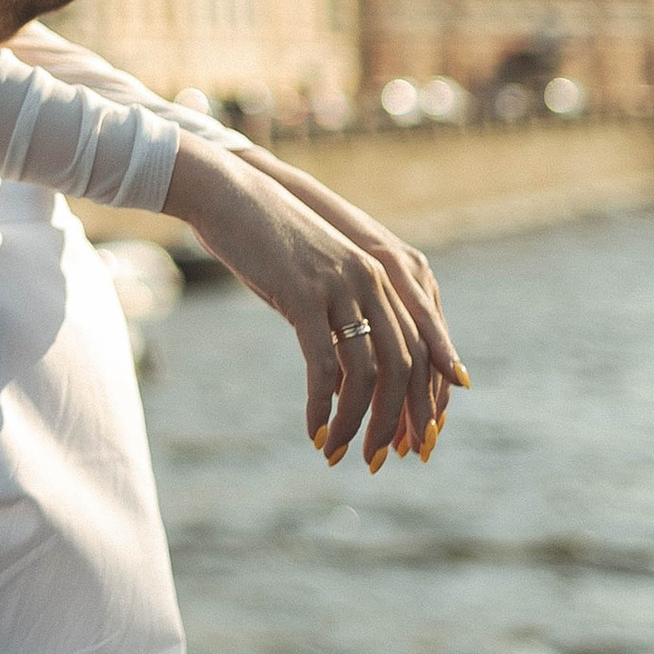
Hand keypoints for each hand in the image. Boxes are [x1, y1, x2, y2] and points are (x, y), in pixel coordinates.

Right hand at [162, 143, 447, 470]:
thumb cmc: (270, 240)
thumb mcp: (319, 281)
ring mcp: (340, 286)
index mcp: (385, 276)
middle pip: (405, 367)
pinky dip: (322, 406)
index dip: (424, 400)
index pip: (423, 348)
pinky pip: (322, 365)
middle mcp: (373, 281)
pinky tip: (313, 430)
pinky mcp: (304, 294)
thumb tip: (349, 383)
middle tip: (378, 460)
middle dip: (397, 422)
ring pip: (367, 373)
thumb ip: (344, 320)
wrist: (229, 194)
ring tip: (339, 452)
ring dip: (355, 422)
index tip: (413, 441)